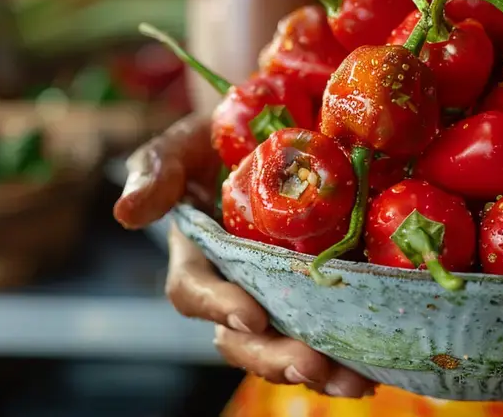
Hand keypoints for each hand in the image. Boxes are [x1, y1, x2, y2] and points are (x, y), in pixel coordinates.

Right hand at [113, 114, 375, 397]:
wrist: (280, 119)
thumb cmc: (222, 134)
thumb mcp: (185, 142)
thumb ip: (156, 169)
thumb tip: (125, 213)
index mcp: (198, 254)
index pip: (194, 291)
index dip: (218, 307)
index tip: (253, 314)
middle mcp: (235, 284)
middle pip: (242, 338)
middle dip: (274, 357)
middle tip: (312, 365)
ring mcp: (278, 293)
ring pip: (285, 346)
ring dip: (317, 370)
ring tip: (353, 383)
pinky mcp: (318, 291)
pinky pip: (327, 331)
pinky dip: (349, 353)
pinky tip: (376, 367)